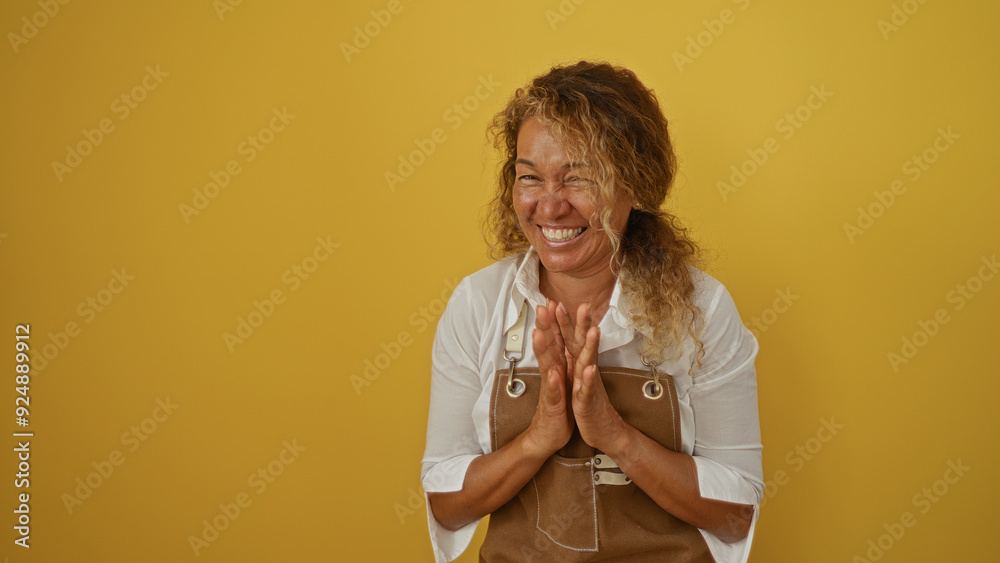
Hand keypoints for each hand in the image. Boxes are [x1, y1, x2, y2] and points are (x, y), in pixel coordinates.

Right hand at [522, 302, 573, 457]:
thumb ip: (558, 362)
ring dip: (543, 349)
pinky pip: (554, 394)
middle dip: (545, 327)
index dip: (552, 321)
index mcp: (556, 368)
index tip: (551, 301)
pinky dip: (554, 384)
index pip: (554, 341)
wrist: (547, 437)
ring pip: (547, 367)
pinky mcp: (553, 407)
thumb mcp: (560, 382)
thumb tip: (557, 343)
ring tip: (540, 333)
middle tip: (541, 307)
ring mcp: (550, 390)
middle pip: (547, 348)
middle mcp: (551, 376)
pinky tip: (554, 374)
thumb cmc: (557, 408)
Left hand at [556, 304, 627, 452]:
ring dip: (590, 347)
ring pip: (588, 363)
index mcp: (578, 366)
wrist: (603, 431)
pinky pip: (587, 391)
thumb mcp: (577, 378)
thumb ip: (575, 358)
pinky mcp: (587, 403)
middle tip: (581, 305)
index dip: (563, 322)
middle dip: (579, 325)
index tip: (555, 302)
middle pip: (581, 345)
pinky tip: (589, 370)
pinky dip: (588, 381)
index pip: (570, 340)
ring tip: (592, 331)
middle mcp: (584, 372)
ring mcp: (587, 386)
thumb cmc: (588, 403)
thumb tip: (571, 340)